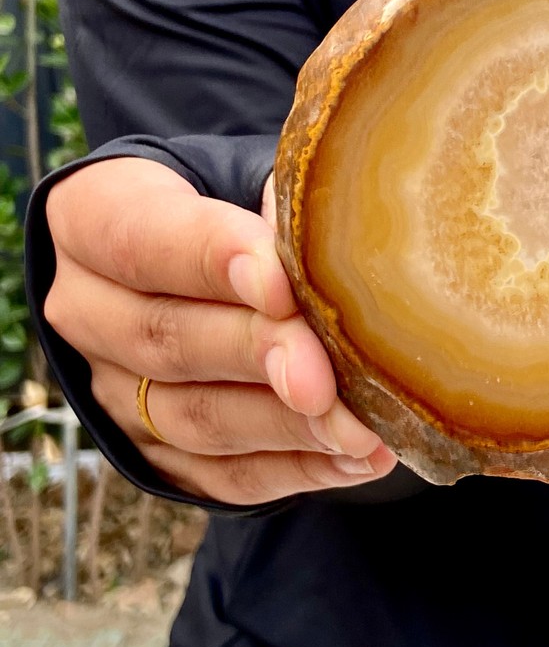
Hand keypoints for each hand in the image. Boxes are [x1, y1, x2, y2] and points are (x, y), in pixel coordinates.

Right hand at [44, 158, 395, 504]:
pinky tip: (358, 459)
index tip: (281, 286)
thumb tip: (312, 228)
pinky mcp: (158, 451)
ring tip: (361, 430)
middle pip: (165, 339)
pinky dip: (296, 468)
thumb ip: (277, 195)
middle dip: (258, 357)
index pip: (140, 239)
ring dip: (285, 427)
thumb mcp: (248, 173)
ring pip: (195, 418)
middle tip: (325, 377)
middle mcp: (89, 307)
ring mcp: (117, 389)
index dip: (211, 262)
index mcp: (95, 215)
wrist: (218, 262)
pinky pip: (223, 473)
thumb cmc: (242, 200)